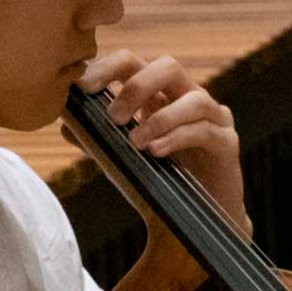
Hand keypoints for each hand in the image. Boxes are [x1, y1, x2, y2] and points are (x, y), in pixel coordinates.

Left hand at [79, 50, 249, 238]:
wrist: (188, 226)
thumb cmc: (154, 185)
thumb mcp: (118, 159)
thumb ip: (95, 138)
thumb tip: (65, 121)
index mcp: (158, 95)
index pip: (133, 64)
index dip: (107, 68)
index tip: (82, 87)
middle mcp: (187, 99)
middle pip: (169, 66)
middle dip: (138, 87)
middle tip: (113, 117)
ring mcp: (212, 118)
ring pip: (194, 99)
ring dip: (159, 119)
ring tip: (135, 143)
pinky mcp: (226, 143)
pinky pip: (205, 131)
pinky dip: (178, 139)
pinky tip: (157, 153)